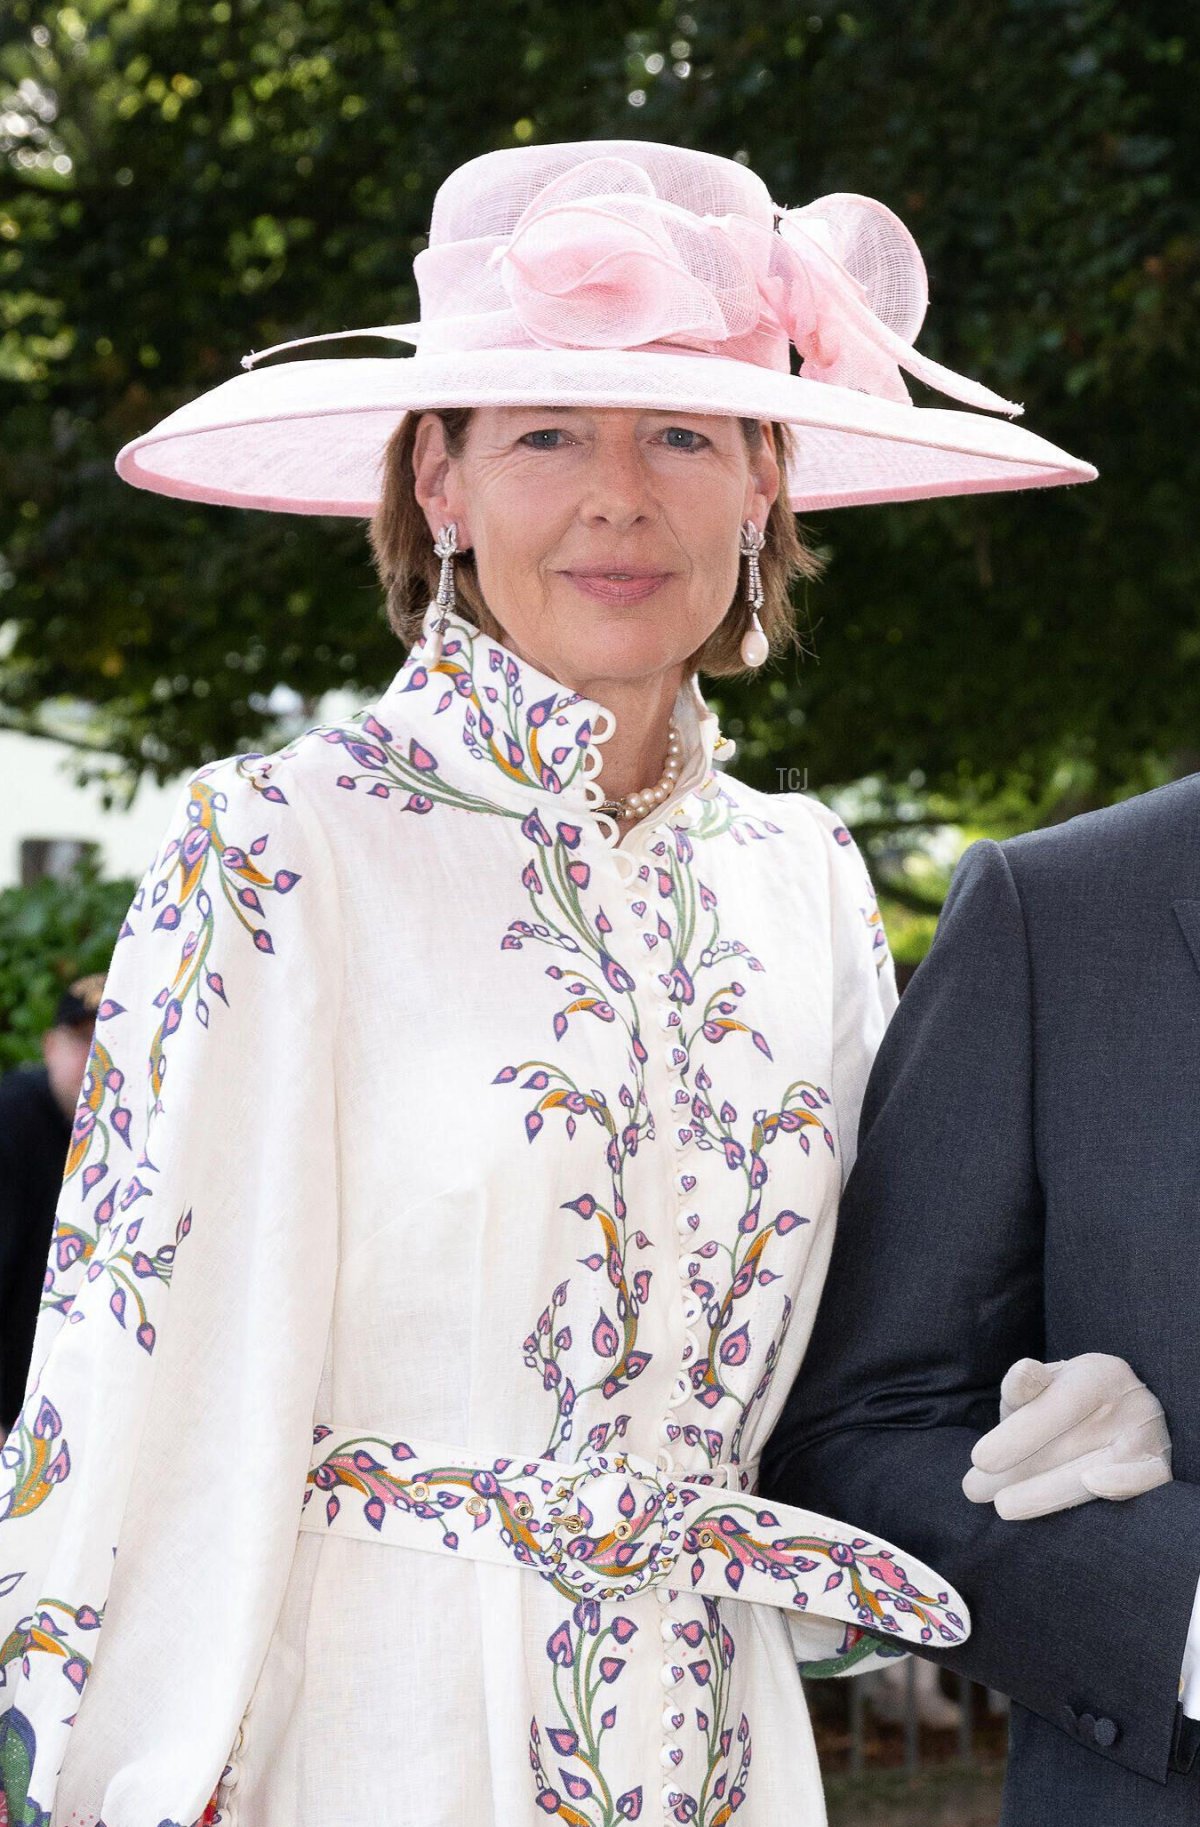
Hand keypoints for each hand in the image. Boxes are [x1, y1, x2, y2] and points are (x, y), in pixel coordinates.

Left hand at [962, 1352, 1171, 1519]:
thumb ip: (1025, 1385)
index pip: (1054, 1408)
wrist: (1122, 1406)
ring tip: (1004, 1505)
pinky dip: (1122, 1483)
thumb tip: (1021, 1375)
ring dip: (1046, 1492)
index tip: (980, 1458)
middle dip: (1020, 1473)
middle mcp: (1128, 1402)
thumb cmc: (1069, 1398)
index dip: (1017, 1435)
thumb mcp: (1047, 1382)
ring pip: (1095, 1469)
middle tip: (977, 1490)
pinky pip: (1147, 1481)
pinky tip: (1091, 1486)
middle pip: (1070, 1446)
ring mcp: (1148, 1434)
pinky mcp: (1159, 1464)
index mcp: (1097, 1374)